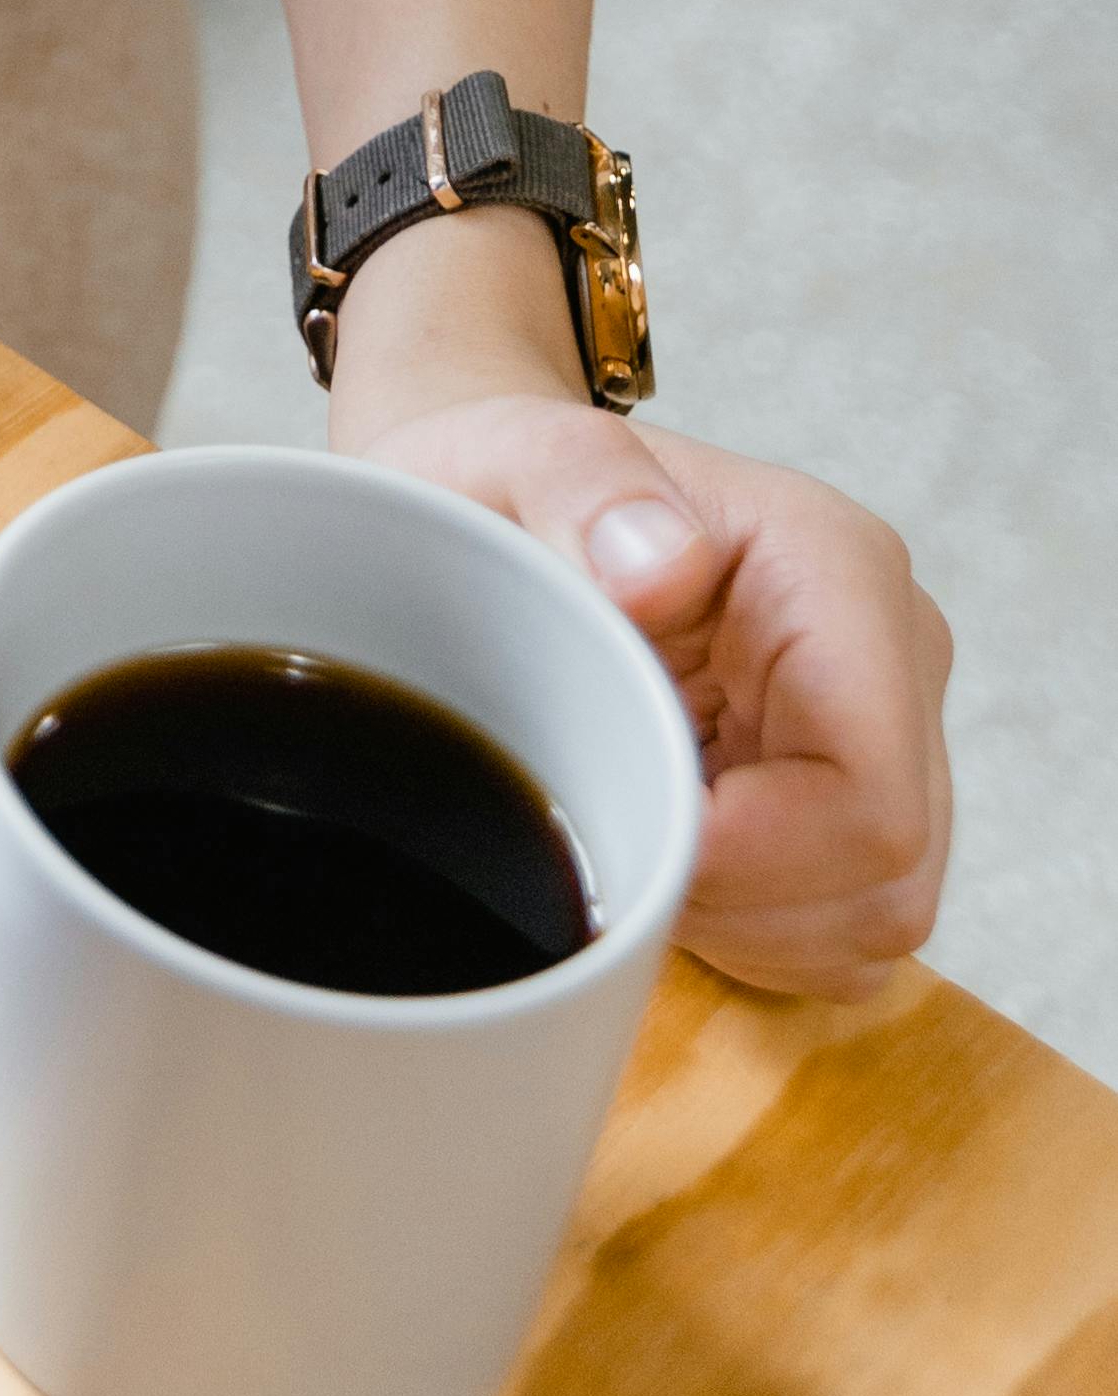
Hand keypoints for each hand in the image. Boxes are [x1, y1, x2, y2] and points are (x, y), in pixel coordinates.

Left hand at [342, 326, 951, 999]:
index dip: (751, 862)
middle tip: (614, 830)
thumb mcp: (506, 460)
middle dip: (738, 901)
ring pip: (872, 922)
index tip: (628, 826)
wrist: (500, 521)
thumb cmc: (508, 494)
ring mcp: (891, 737)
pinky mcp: (861, 802)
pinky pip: (845, 935)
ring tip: (635, 825)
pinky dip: (751, 930)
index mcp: (838, 571)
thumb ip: (579, 485)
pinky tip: (670, 850)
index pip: (868, 799)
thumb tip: (661, 565)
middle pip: (883, 878)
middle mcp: (894, 656)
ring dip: (742, 922)